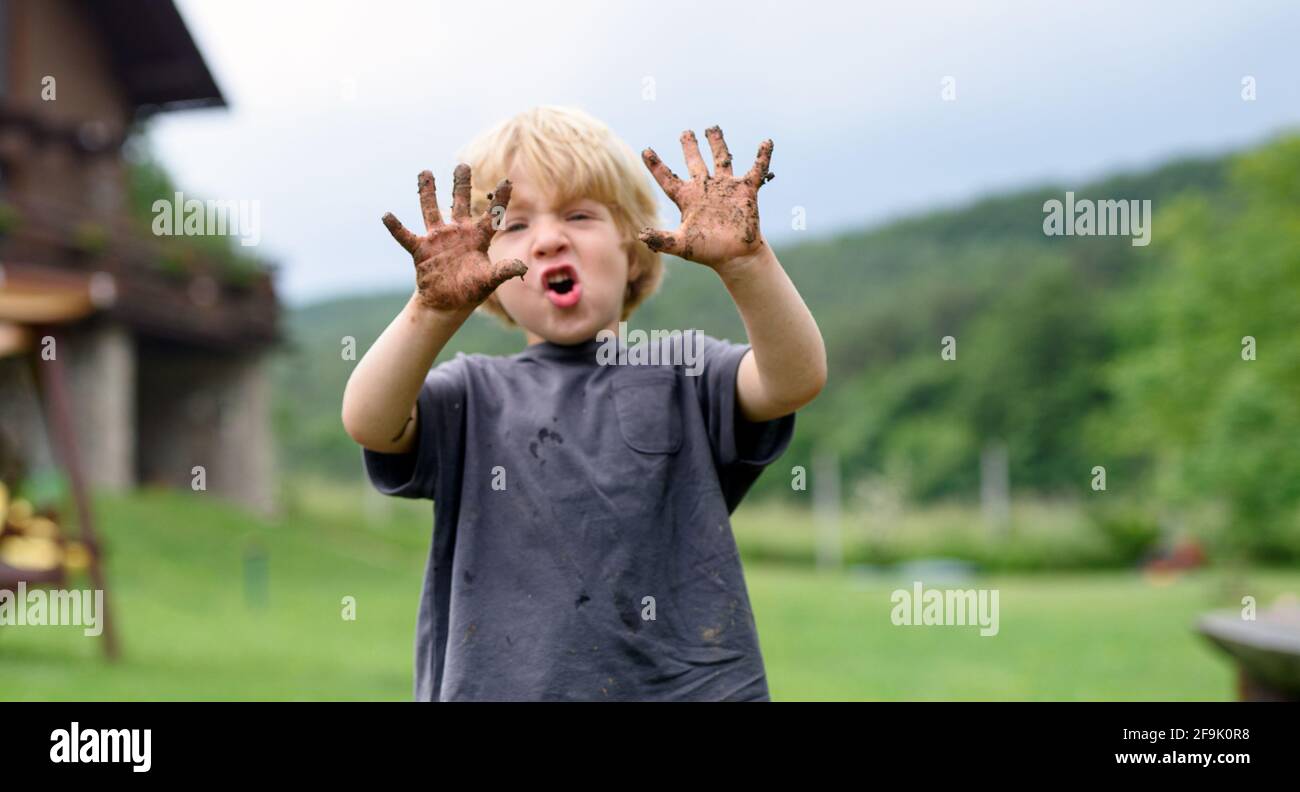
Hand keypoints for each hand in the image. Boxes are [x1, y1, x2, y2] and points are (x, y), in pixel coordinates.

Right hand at [381, 164, 526, 312]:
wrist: (447, 304)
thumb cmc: (470, 290)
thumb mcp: (489, 281)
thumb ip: (504, 271)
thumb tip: (522, 266)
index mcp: (477, 239)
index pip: (491, 216)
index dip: (500, 200)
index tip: (507, 181)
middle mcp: (457, 233)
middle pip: (459, 204)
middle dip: (460, 185)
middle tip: (462, 165)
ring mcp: (437, 239)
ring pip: (431, 211)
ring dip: (428, 192)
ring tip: (425, 172)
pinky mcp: (421, 250)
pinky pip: (406, 236)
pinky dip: (396, 227)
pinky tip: (387, 215)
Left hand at [638, 126, 773, 268]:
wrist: (735, 257)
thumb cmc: (708, 252)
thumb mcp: (681, 245)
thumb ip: (661, 239)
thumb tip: (641, 235)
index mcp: (688, 198)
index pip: (668, 178)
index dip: (656, 165)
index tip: (646, 151)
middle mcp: (706, 188)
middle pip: (695, 162)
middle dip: (690, 146)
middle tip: (686, 132)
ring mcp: (726, 187)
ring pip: (721, 159)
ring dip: (717, 143)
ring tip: (712, 128)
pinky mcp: (746, 190)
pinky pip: (756, 169)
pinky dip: (762, 156)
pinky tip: (766, 142)